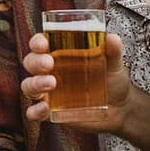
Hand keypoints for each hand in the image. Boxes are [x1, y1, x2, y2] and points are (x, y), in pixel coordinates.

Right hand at [22, 32, 149, 147]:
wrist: (121, 109)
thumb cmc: (112, 81)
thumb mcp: (114, 64)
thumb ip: (112, 51)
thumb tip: (112, 38)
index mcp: (60, 55)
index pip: (40, 44)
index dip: (37, 42)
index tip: (43, 44)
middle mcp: (50, 71)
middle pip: (31, 62)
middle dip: (35, 61)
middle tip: (49, 64)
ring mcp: (49, 92)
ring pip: (28, 86)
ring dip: (34, 83)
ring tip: (51, 84)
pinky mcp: (51, 112)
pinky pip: (34, 112)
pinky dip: (35, 111)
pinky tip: (45, 108)